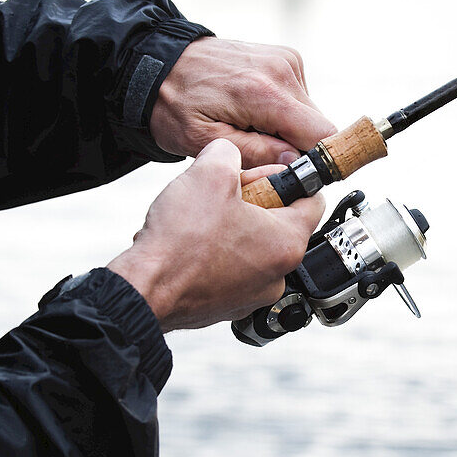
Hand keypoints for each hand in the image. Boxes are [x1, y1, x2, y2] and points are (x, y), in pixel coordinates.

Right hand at [107, 139, 325, 331]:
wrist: (144, 290)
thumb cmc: (180, 244)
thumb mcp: (210, 172)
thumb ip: (230, 151)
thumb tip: (229, 152)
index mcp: (286, 243)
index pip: (313, 200)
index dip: (286, 178)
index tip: (264, 173)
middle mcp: (276, 275)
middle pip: (278, 222)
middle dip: (252, 200)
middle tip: (223, 193)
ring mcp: (250, 294)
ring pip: (251, 245)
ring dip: (231, 226)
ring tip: (201, 218)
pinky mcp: (225, 305)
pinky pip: (229, 268)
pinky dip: (214, 253)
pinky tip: (191, 243)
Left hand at [150, 38, 336, 167]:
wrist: (159, 63)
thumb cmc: (173, 102)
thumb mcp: (203, 140)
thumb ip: (254, 153)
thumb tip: (294, 162)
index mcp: (265, 92)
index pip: (322, 134)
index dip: (316, 161)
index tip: (296, 173)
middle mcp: (282, 69)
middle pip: (318, 125)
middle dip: (295, 146)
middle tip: (258, 149)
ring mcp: (285, 60)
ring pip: (308, 113)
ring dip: (286, 128)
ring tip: (248, 127)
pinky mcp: (283, 58)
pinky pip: (297, 97)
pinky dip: (280, 111)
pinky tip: (250, 111)